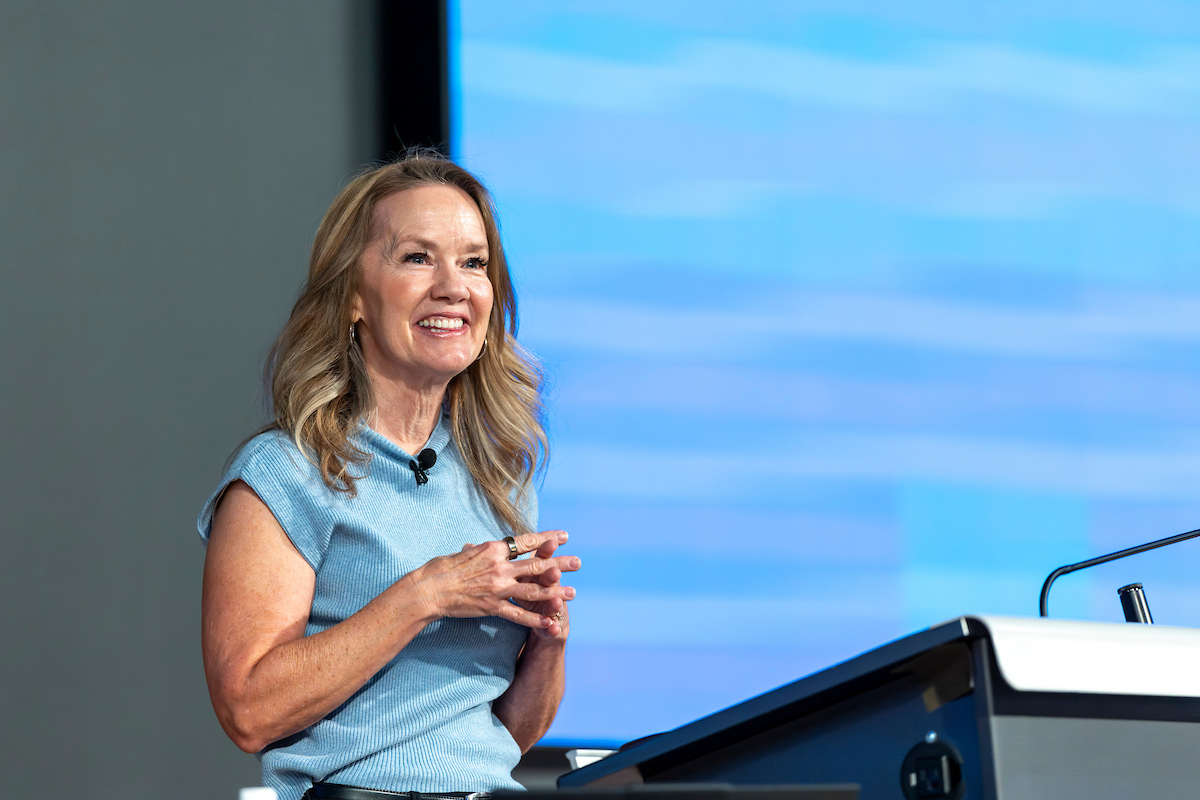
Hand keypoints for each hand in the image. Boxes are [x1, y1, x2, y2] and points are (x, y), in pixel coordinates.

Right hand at [410, 530, 579, 631]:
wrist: (428, 589)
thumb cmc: (441, 568)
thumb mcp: (464, 552)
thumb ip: (480, 551)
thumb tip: (483, 547)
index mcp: (494, 549)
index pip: (526, 541)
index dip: (546, 538)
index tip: (563, 536)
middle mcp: (500, 566)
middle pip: (537, 564)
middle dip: (560, 563)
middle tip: (578, 563)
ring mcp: (498, 587)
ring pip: (533, 590)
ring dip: (555, 592)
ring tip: (572, 593)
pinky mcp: (492, 607)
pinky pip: (519, 614)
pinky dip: (536, 619)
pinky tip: (550, 623)